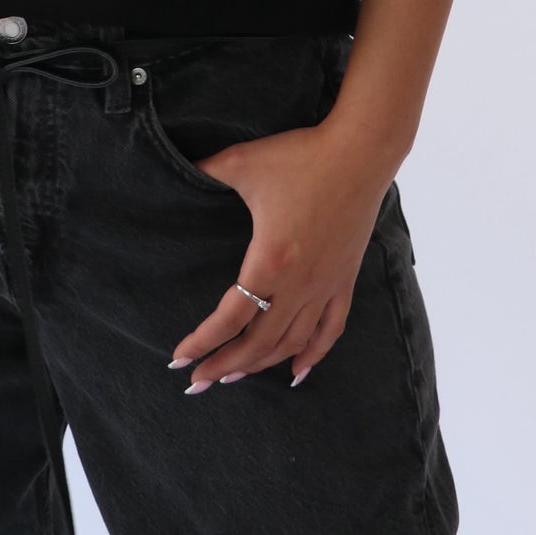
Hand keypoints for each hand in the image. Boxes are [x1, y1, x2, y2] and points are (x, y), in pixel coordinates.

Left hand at [168, 124, 396, 391]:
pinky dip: (312, 356)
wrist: (359, 152)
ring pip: (291, 343)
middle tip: (198, 382)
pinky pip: (330, 330)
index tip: (179, 360)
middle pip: (257, 342)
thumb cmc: (300, 157)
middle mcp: (298, 284)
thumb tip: (176, 168)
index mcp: (269, 261)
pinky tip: (297, 372)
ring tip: (233, 376)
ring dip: (260, 365)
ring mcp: (325, 286)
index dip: (202, 342)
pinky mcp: (345, 280)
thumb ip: (205, 170)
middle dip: (224, 366)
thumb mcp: (243, 162)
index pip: (230, 318)